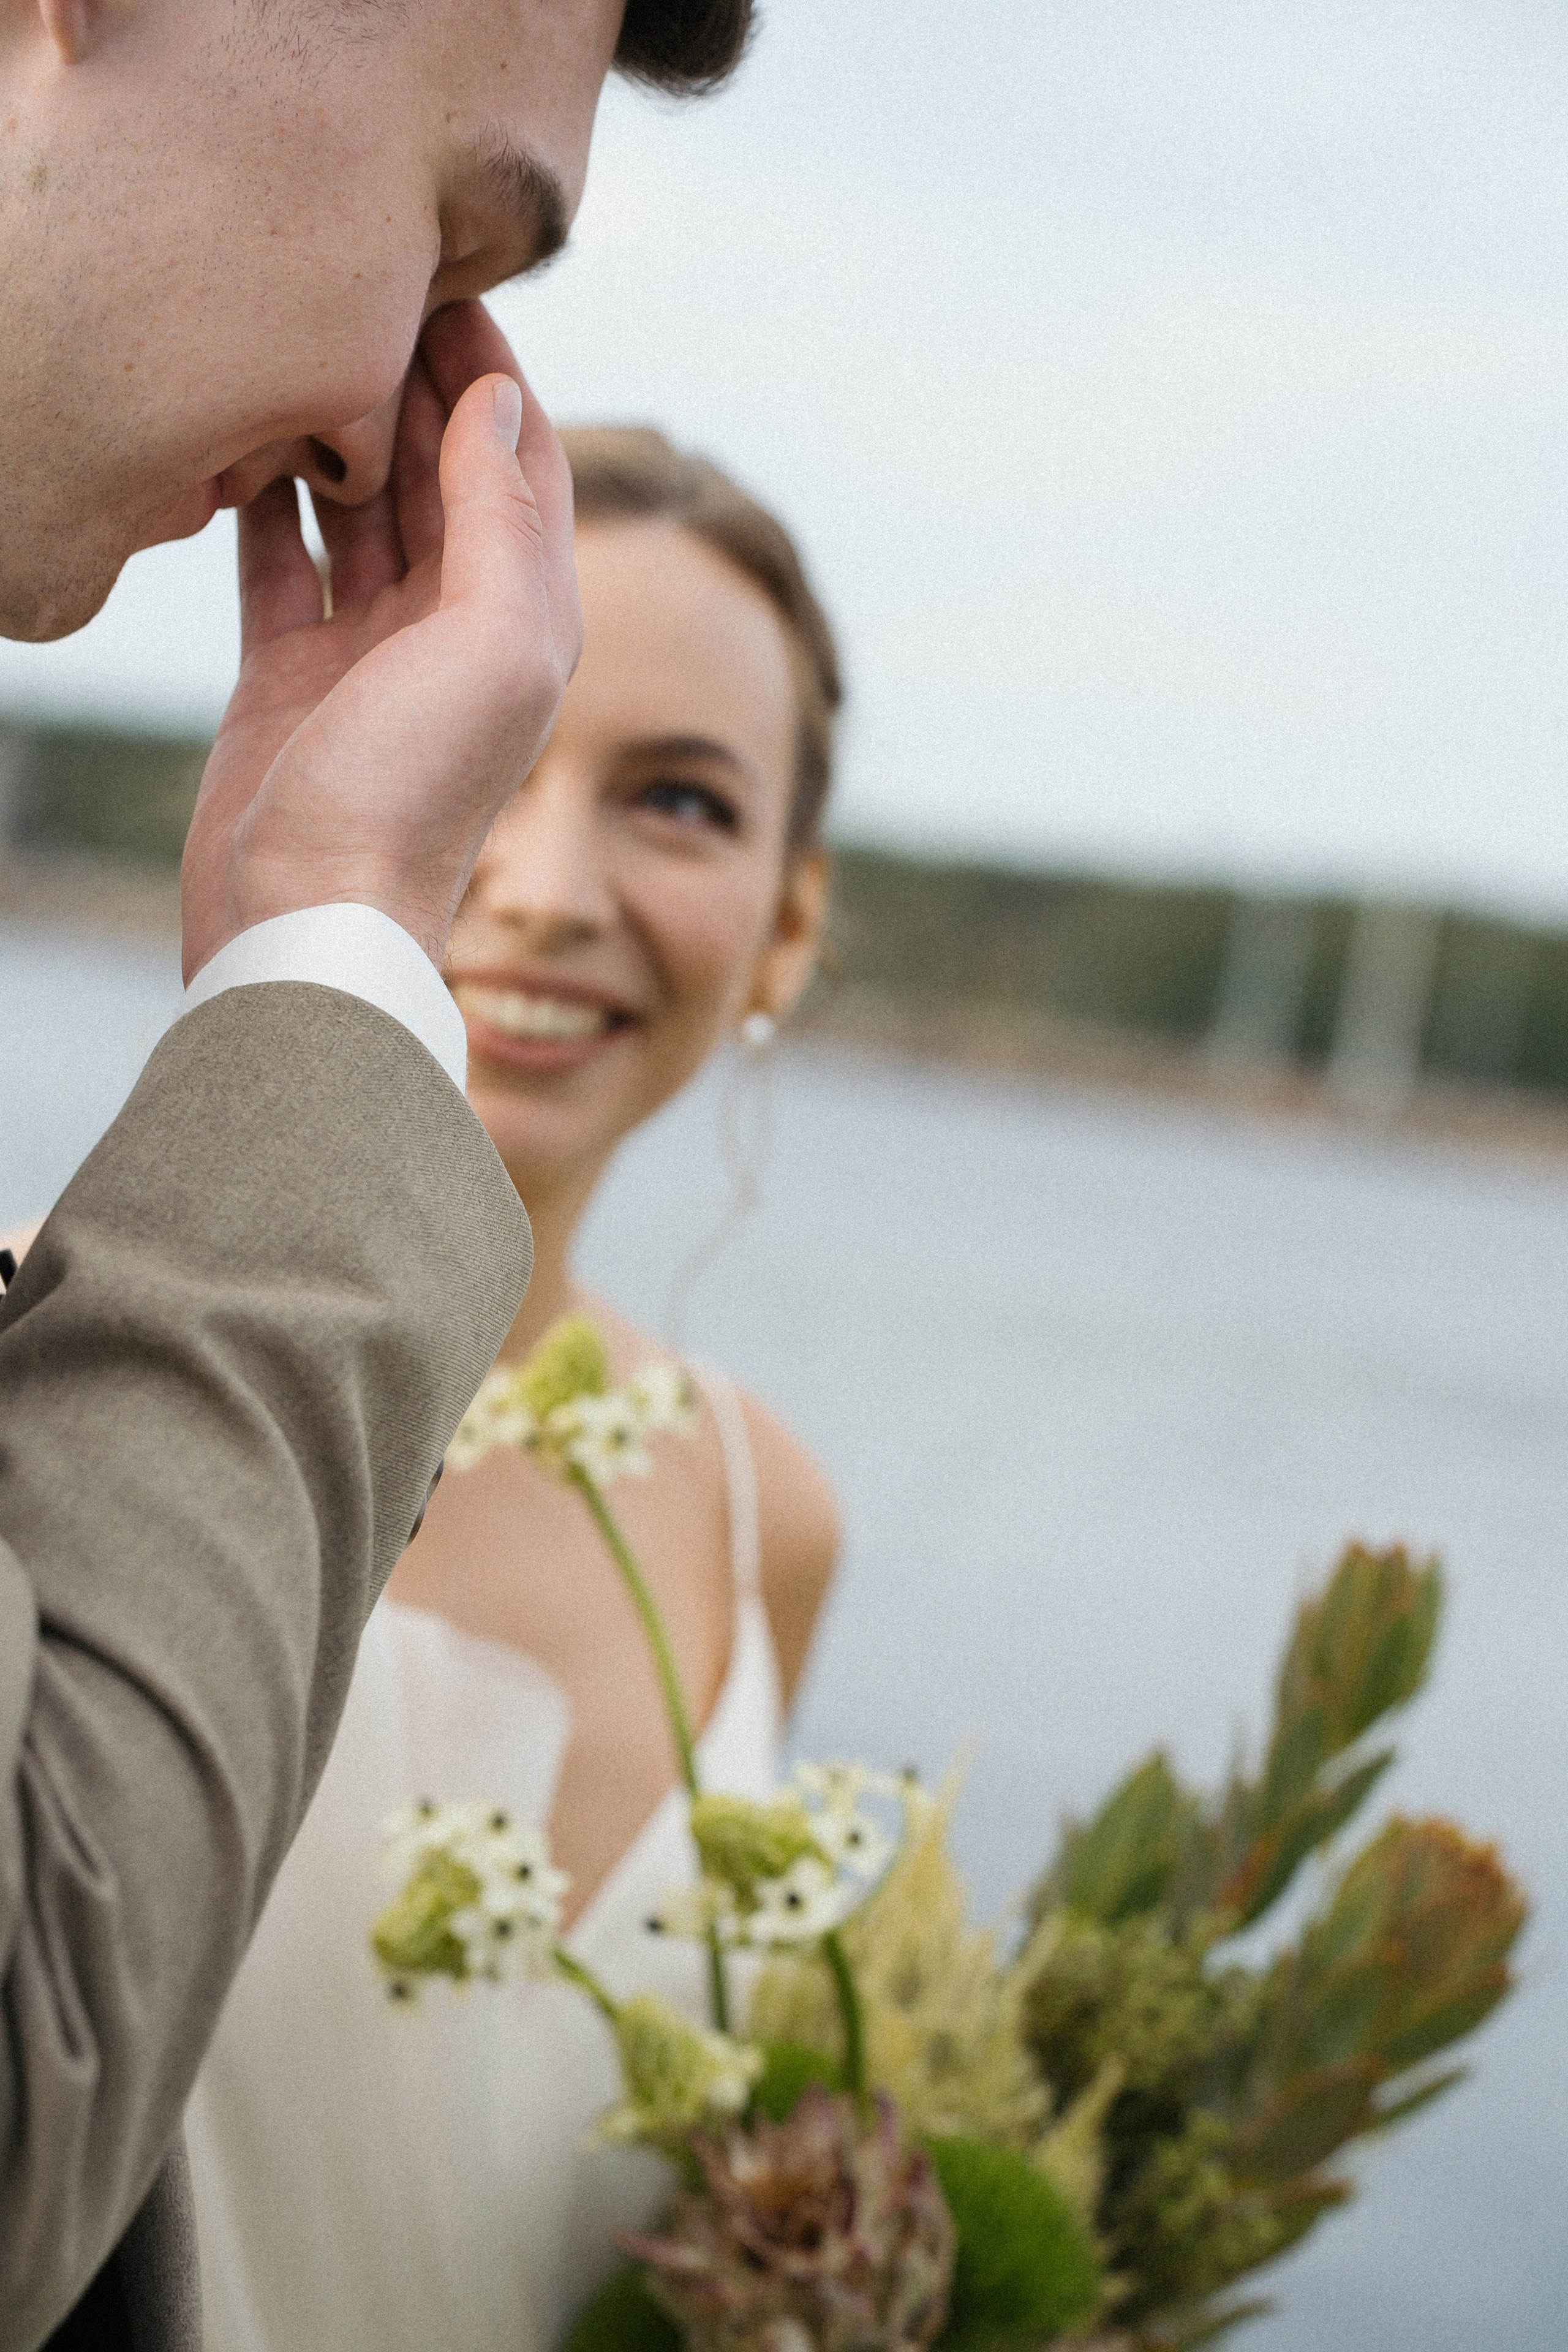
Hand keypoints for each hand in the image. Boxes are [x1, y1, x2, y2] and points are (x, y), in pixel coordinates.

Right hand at [180, 302, 581, 982]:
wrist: (311, 916)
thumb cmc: (411, 797)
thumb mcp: (491, 645)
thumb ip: (502, 521)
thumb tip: (500, 405)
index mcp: (525, 619)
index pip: (524, 467)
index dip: (495, 377)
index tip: (453, 287)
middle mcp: (456, 630)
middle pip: (442, 475)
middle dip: (414, 385)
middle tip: (368, 293)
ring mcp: (371, 653)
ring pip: (361, 510)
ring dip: (340, 432)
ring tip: (306, 346)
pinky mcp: (294, 676)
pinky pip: (285, 563)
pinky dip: (271, 504)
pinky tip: (249, 442)